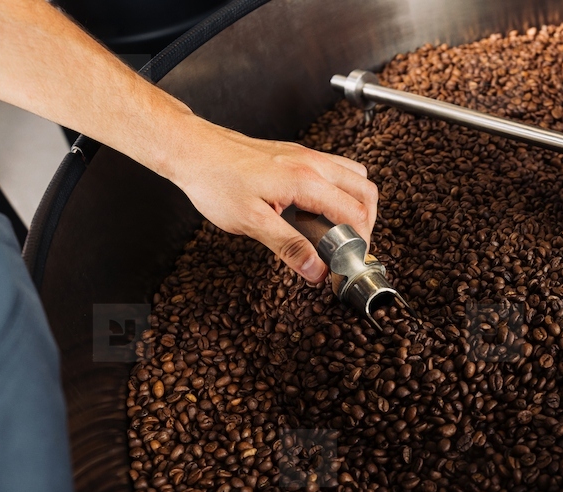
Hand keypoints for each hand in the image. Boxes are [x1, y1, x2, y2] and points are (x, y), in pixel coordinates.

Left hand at [165, 118, 378, 282]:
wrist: (194, 150)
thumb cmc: (215, 180)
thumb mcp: (251, 222)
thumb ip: (289, 247)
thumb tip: (316, 270)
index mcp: (305, 180)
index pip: (355, 212)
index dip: (360, 241)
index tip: (349, 260)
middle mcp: (312, 163)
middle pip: (366, 191)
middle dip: (368, 222)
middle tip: (352, 246)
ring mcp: (307, 155)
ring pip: (356, 176)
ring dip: (358, 203)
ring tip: (341, 228)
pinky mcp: (298, 154)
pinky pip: (337, 168)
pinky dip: (342, 189)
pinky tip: (321, 207)